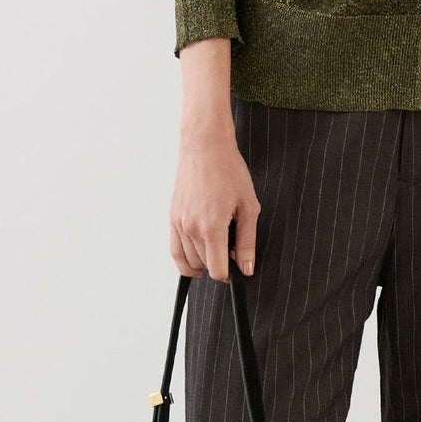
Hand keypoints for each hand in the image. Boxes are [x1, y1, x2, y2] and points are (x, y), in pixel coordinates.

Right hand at [169, 130, 261, 281]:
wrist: (205, 147)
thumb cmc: (228, 171)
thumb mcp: (248, 206)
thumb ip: (247, 241)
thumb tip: (246, 267)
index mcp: (211, 227)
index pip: (217, 270)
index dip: (229, 273)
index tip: (237, 267)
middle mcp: (190, 228)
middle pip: (204, 264)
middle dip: (219, 262)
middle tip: (233, 248)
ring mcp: (178, 223)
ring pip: (188, 259)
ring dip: (203, 260)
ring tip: (218, 249)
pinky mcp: (172, 217)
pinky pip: (174, 250)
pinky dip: (184, 260)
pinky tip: (195, 262)